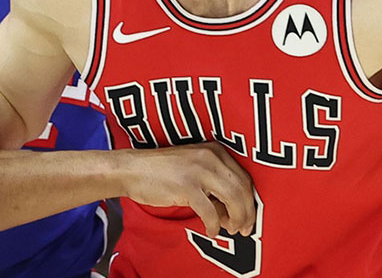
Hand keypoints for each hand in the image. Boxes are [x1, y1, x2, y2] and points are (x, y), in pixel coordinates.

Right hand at [115, 142, 255, 237]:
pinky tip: (211, 232)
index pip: (244, 177)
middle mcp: (210, 157)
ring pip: (232, 199)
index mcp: (214, 150)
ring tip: (230, 230)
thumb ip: (213, 184)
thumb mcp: (193, 170)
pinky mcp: (187, 186)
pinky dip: (214, 226)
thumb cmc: (161, 172)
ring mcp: (199, 171)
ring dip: (236, 219)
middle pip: (241, 188)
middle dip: (247, 213)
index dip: (249, 200)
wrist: (132, 169)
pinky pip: (211, 212)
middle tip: (244, 229)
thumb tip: (232, 211)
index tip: (248, 215)